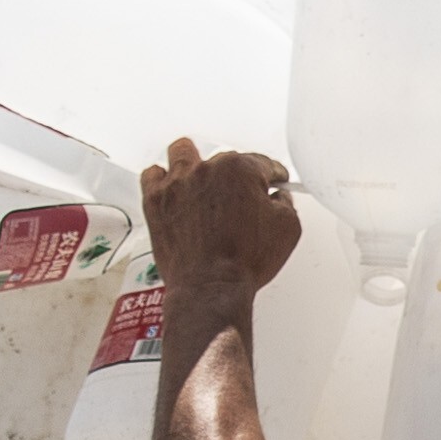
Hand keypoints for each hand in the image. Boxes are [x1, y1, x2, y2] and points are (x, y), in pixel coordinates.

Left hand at [142, 142, 299, 302]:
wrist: (211, 287)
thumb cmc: (244, 261)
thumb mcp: (288, 228)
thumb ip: (286, 202)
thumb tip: (278, 198)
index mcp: (241, 169)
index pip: (262, 162)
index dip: (271, 174)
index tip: (272, 181)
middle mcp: (207, 170)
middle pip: (224, 159)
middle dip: (235, 176)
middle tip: (240, 196)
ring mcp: (178, 183)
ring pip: (183, 152)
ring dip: (194, 161)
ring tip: (200, 178)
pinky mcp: (155, 200)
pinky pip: (152, 175)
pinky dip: (162, 180)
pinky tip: (172, 189)